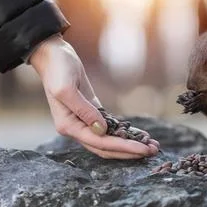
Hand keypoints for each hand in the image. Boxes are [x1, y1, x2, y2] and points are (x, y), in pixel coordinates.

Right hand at [29, 35, 159, 158]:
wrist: (53, 55)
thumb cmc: (57, 69)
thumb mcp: (67, 89)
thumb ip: (84, 111)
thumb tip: (102, 130)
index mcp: (68, 126)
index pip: (100, 143)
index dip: (122, 148)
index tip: (142, 149)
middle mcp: (76, 128)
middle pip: (107, 148)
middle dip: (130, 151)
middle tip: (153, 151)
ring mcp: (84, 122)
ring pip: (110, 141)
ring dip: (130, 145)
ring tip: (152, 146)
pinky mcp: (93, 113)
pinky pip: (111, 128)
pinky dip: (125, 133)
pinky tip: (140, 135)